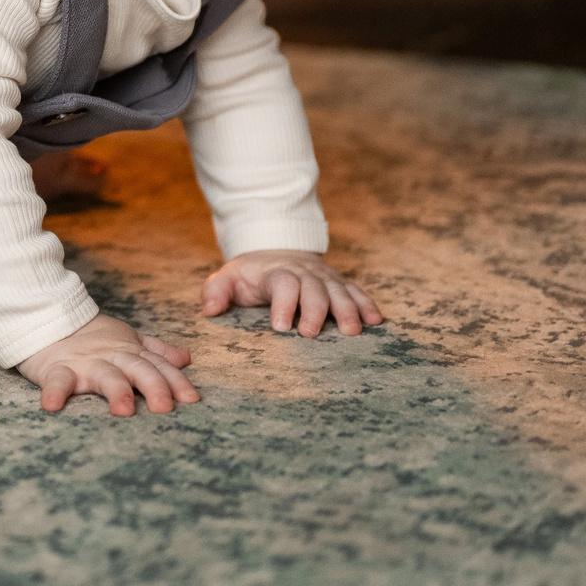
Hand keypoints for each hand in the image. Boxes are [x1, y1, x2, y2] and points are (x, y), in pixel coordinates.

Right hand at [14, 313, 200, 415]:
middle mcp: (111, 357)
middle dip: (153, 386)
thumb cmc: (89, 336)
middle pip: (138, 370)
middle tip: (164, 408)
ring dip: (115, 390)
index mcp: (129, 352)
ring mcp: (84, 363)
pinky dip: (54, 392)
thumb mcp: (126, 339)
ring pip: (105, 375)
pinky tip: (52, 406)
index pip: (158, 366)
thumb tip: (186, 359)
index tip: (191, 399)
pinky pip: (57, 381)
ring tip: (123, 410)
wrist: (45, 316)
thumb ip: (155, 351)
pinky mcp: (56, 368)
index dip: (176, 382)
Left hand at [201, 249, 381, 337]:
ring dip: (347, 309)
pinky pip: (356, 291)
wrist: (275, 251)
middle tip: (313, 334)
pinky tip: (376, 320)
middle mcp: (303, 272)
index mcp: (276, 272)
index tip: (281, 327)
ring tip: (353, 331)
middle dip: (315, 310)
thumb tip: (210, 309)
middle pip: (314, 288)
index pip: (282, 284)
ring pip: (339, 290)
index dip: (283, 303)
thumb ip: (216, 290)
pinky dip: (366, 304)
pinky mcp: (338, 284)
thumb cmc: (249, 275)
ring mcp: (324, 277)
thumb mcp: (227, 277)